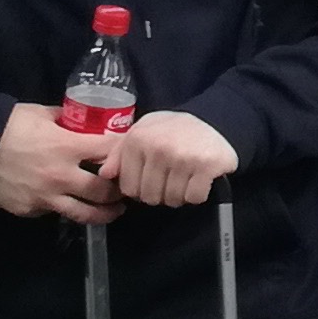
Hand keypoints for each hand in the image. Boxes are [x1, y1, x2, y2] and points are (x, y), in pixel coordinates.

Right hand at [0, 103, 125, 222]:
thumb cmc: (8, 125)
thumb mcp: (41, 114)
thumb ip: (66, 120)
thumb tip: (85, 122)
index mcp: (66, 147)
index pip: (109, 152)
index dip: (122, 152)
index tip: (130, 154)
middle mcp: (61, 176)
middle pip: (103, 190)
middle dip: (118, 190)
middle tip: (125, 189)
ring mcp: (46, 197)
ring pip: (86, 214)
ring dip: (104, 213)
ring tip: (113, 211)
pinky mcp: (32, 210)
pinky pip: (56, 212)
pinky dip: (66, 208)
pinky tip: (71, 204)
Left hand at [105, 111, 238, 208]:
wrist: (213, 118)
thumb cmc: (173, 129)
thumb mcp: (142, 131)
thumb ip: (119, 152)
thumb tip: (104, 174)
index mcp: (138, 140)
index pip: (129, 188)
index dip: (140, 189)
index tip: (151, 179)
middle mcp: (158, 148)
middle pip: (150, 197)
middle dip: (160, 193)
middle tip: (170, 178)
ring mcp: (182, 158)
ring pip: (172, 200)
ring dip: (179, 194)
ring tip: (184, 177)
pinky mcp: (206, 166)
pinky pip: (194, 198)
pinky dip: (197, 194)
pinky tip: (198, 179)